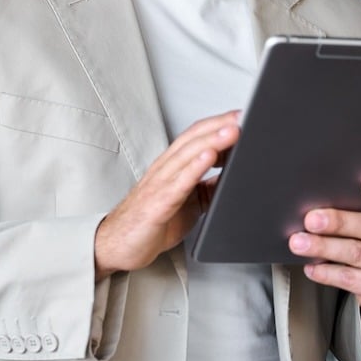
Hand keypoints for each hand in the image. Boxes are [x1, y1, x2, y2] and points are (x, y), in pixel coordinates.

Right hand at [94, 111, 240, 280]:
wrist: (120, 244)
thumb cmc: (151, 221)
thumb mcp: (188, 201)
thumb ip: (207, 187)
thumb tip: (232, 177)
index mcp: (171, 167)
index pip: (194, 136)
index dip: (217, 124)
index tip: (240, 116)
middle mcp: (164, 169)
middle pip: (192, 139)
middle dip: (218, 126)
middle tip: (240, 117)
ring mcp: (160, 184)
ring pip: (186, 155)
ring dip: (211, 141)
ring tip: (231, 131)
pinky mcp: (158, 203)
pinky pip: (178, 183)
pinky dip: (194, 167)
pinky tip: (209, 157)